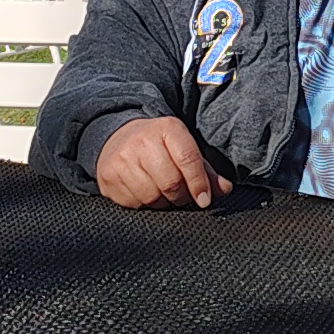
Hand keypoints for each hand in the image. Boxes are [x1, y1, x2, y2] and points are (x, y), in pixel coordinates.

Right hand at [96, 114, 223, 210]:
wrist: (116, 137)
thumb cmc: (158, 146)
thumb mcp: (183, 147)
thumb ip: (205, 169)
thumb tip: (224, 189)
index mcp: (167, 128)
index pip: (188, 159)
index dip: (199, 183)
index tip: (204, 200)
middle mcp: (142, 141)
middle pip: (170, 182)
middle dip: (181, 196)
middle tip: (182, 197)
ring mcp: (122, 159)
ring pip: (152, 196)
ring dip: (163, 202)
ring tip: (163, 193)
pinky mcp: (108, 177)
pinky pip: (134, 203)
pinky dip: (144, 204)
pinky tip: (144, 192)